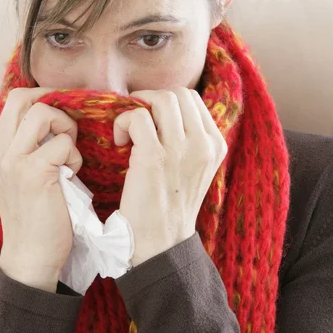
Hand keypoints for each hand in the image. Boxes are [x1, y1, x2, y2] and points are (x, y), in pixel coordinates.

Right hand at [0, 87, 82, 291]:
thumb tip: (55, 110)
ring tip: (67, 154)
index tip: (62, 113)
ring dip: (65, 129)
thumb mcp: (21, 169)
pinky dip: (74, 156)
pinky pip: (63, 143)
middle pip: (25, 98)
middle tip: (66, 129)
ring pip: (44, 112)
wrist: (31, 253)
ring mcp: (13, 159)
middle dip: (54, 107)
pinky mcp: (33, 172)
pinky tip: (70, 176)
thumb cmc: (34, 209)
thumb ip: (28, 140)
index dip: (43, 98)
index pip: (16, 99)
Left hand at [113, 88, 227, 266]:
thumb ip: (190, 138)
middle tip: (138, 120)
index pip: (193, 99)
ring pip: (161, 99)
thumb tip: (166, 109)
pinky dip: (123, 122)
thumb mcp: (196, 168)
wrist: (162, 243)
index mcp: (215, 144)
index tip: (153, 119)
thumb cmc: (172, 203)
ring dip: (138, 107)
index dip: (167, 102)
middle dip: (152, 100)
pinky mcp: (154, 157)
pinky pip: (138, 117)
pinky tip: (120, 141)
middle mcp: (203, 143)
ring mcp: (180, 149)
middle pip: (178, 94)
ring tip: (129, 130)